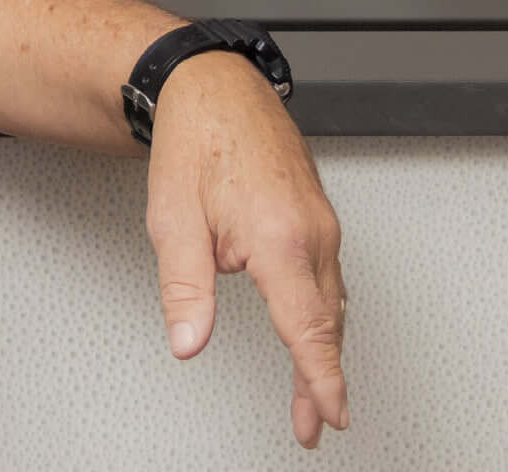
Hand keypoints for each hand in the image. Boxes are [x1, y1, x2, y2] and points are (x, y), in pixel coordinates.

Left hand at [145, 51, 349, 446]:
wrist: (214, 86)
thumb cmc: (197, 142)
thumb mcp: (174, 220)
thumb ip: (185, 289)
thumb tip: (188, 340)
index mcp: (281, 237)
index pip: (308, 328)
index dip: (320, 379)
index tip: (329, 414)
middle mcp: (312, 231)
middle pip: (327, 323)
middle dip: (323, 377)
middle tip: (314, 422)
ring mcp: (321, 221)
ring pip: (333, 301)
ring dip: (325, 349)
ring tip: (315, 391)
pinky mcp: (318, 214)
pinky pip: (330, 276)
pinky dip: (326, 314)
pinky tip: (317, 330)